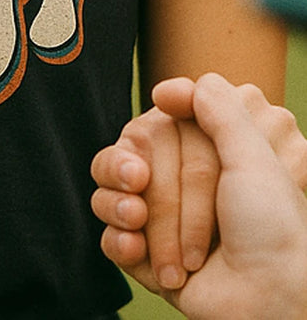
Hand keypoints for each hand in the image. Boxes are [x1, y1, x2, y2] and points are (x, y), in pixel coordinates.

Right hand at [90, 75, 306, 297]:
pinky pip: (110, 237)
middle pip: (135, 161)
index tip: (161, 103)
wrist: (272, 301)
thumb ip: (218, 107)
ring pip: (113, 194)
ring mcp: (163, 224)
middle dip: (152, 184)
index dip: (157, 118)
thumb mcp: (253, 153)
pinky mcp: (148, 260)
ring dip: (119, 205)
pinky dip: (117, 239)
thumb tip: (169, 85)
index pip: (161, 126)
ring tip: (136, 220)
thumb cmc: (273, 228)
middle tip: (149, 188)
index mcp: (208, 159)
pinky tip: (135, 247)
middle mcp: (183, 187)